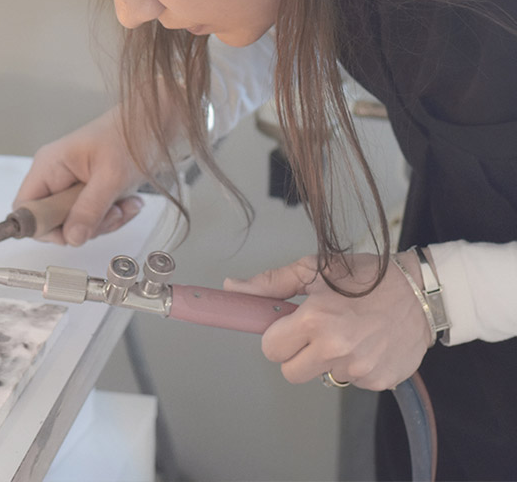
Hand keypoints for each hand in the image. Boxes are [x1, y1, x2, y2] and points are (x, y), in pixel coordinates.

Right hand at [14, 107, 144, 245]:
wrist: (152, 123)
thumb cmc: (129, 135)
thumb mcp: (110, 177)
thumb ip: (89, 209)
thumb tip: (71, 238)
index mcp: (49, 165)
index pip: (26, 208)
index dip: (43, 227)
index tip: (72, 233)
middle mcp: (55, 176)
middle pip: (54, 221)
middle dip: (86, 226)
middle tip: (112, 213)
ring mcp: (71, 184)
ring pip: (76, 223)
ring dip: (105, 221)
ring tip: (125, 203)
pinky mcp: (88, 191)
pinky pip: (92, 217)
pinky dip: (112, 215)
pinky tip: (129, 201)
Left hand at [224, 252, 432, 389]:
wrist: (419, 292)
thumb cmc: (364, 276)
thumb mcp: (315, 269)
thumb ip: (271, 283)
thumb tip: (232, 287)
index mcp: (315, 319)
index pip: (271, 349)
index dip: (276, 337)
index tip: (288, 327)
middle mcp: (335, 349)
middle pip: (291, 373)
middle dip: (297, 354)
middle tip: (315, 333)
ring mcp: (359, 369)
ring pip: (323, 377)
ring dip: (328, 360)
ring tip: (349, 332)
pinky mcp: (379, 382)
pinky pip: (353, 381)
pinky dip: (356, 366)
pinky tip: (369, 342)